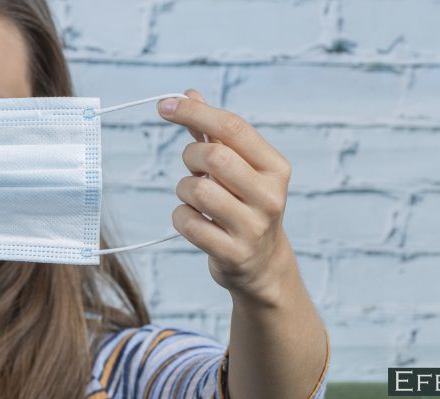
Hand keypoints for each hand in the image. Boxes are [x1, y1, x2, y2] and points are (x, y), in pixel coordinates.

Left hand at [158, 89, 298, 305]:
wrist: (262, 264)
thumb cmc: (244, 205)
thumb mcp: (239, 168)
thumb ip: (214, 133)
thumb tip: (189, 93)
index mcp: (275, 167)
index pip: (233, 127)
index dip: (194, 112)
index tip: (164, 105)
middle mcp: (269, 196)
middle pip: (214, 156)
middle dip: (190, 157)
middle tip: (192, 168)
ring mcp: (253, 227)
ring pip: (197, 191)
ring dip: (184, 190)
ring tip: (196, 198)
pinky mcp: (233, 253)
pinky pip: (188, 223)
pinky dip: (182, 217)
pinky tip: (195, 221)